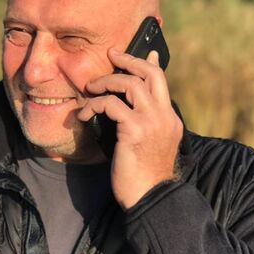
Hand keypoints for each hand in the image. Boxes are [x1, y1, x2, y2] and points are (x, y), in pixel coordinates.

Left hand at [77, 47, 183, 209]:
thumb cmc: (145, 178)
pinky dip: (93, 105)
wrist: (150, 200)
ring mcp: (152, 122)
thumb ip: (143, 124)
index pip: (161, 81)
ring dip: (106, 81)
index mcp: (170, 119)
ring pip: (130, 84)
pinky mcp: (135, 130)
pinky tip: (83, 115)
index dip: (148, 63)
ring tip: (90, 89)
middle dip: (128, 60)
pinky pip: (111, 104)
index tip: (136, 53)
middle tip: (111, 55)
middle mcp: (165, 116)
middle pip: (150, 73)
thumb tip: (130, 110)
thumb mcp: (149, 146)